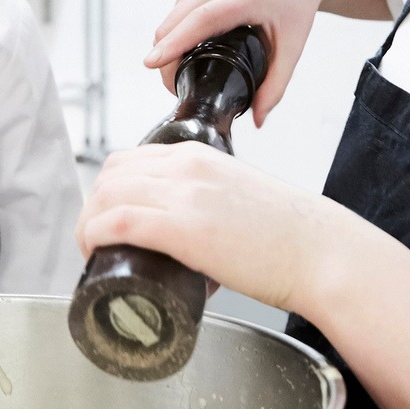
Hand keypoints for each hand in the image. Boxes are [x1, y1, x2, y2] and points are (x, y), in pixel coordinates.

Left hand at [76, 142, 365, 313]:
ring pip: (106, 195)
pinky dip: (95, 234)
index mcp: (199, 156)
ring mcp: (185, 195)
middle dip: (92, 207)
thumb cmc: (290, 236)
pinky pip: (119, 220)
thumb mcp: (240, 199)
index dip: (108, 192)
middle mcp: (187, 167)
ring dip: (88, 224)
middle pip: (110, 174)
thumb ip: (213, 203)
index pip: (130, 161)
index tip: (106, 220)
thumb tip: (196, 232)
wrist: (322, 252)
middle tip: (95, 241)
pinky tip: (94, 250)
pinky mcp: (185, 228)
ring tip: (93, 252)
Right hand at [145, 0, 323, 126]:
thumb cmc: (294, 7)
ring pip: (171, 17)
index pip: (202, 19)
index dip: (175, 42)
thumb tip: (256, 120)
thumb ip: (276, 85)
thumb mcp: (293, 48)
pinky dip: (172, 34)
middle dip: (165, 55)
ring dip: (165, 46)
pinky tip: (183, 52)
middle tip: (172, 89)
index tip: (152, 62)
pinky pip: (174, 12)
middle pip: (178, 20)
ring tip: (179, 76)